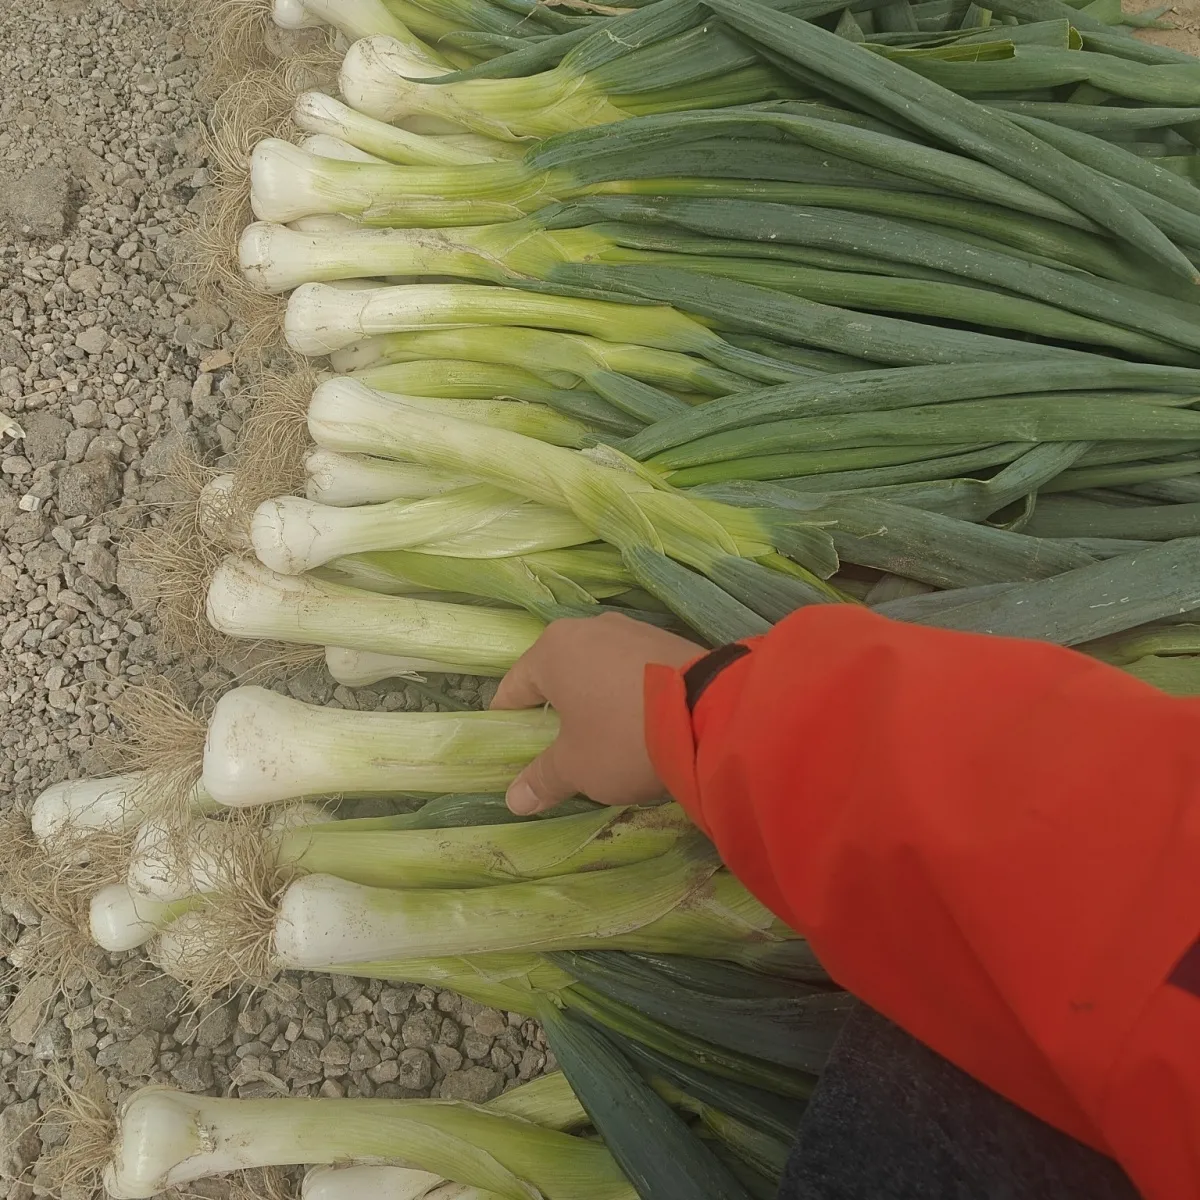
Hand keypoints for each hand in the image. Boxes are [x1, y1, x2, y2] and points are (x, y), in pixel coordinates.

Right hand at [490, 612, 703, 814]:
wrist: (713, 714)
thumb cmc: (624, 737)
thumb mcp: (577, 767)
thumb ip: (543, 779)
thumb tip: (514, 799)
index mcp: (552, 649)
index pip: (513, 688)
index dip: (509, 724)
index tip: (516, 753)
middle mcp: (588, 628)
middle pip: (557, 675)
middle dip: (557, 711)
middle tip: (564, 752)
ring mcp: (632, 630)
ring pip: (597, 670)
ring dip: (596, 701)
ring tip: (607, 740)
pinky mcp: (669, 640)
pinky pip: (632, 670)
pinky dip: (628, 694)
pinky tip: (642, 723)